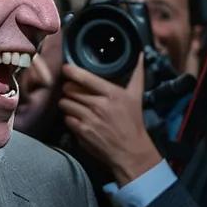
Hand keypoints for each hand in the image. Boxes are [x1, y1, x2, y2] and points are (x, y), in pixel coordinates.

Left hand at [59, 56, 162, 185]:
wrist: (130, 151)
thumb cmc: (133, 122)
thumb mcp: (137, 96)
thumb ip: (137, 74)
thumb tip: (140, 54)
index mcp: (113, 94)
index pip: (86, 78)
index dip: (71, 71)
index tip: (66, 68)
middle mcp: (100, 105)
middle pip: (70, 90)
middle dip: (68, 89)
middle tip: (71, 90)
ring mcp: (90, 120)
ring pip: (65, 103)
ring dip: (66, 103)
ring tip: (72, 103)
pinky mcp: (82, 132)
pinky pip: (66, 118)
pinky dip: (69, 117)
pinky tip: (76, 117)